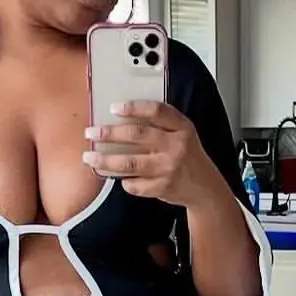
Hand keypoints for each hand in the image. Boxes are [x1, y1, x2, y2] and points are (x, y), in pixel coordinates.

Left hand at [83, 102, 220, 208]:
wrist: (205, 187)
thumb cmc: (188, 156)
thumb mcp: (183, 134)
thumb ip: (160, 124)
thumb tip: (121, 119)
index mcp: (182, 127)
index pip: (156, 111)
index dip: (133, 107)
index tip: (113, 107)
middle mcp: (176, 146)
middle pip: (137, 135)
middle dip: (109, 133)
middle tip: (91, 132)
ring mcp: (168, 168)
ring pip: (129, 162)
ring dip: (105, 160)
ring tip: (89, 157)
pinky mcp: (162, 188)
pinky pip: (134, 184)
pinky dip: (123, 181)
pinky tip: (118, 177)